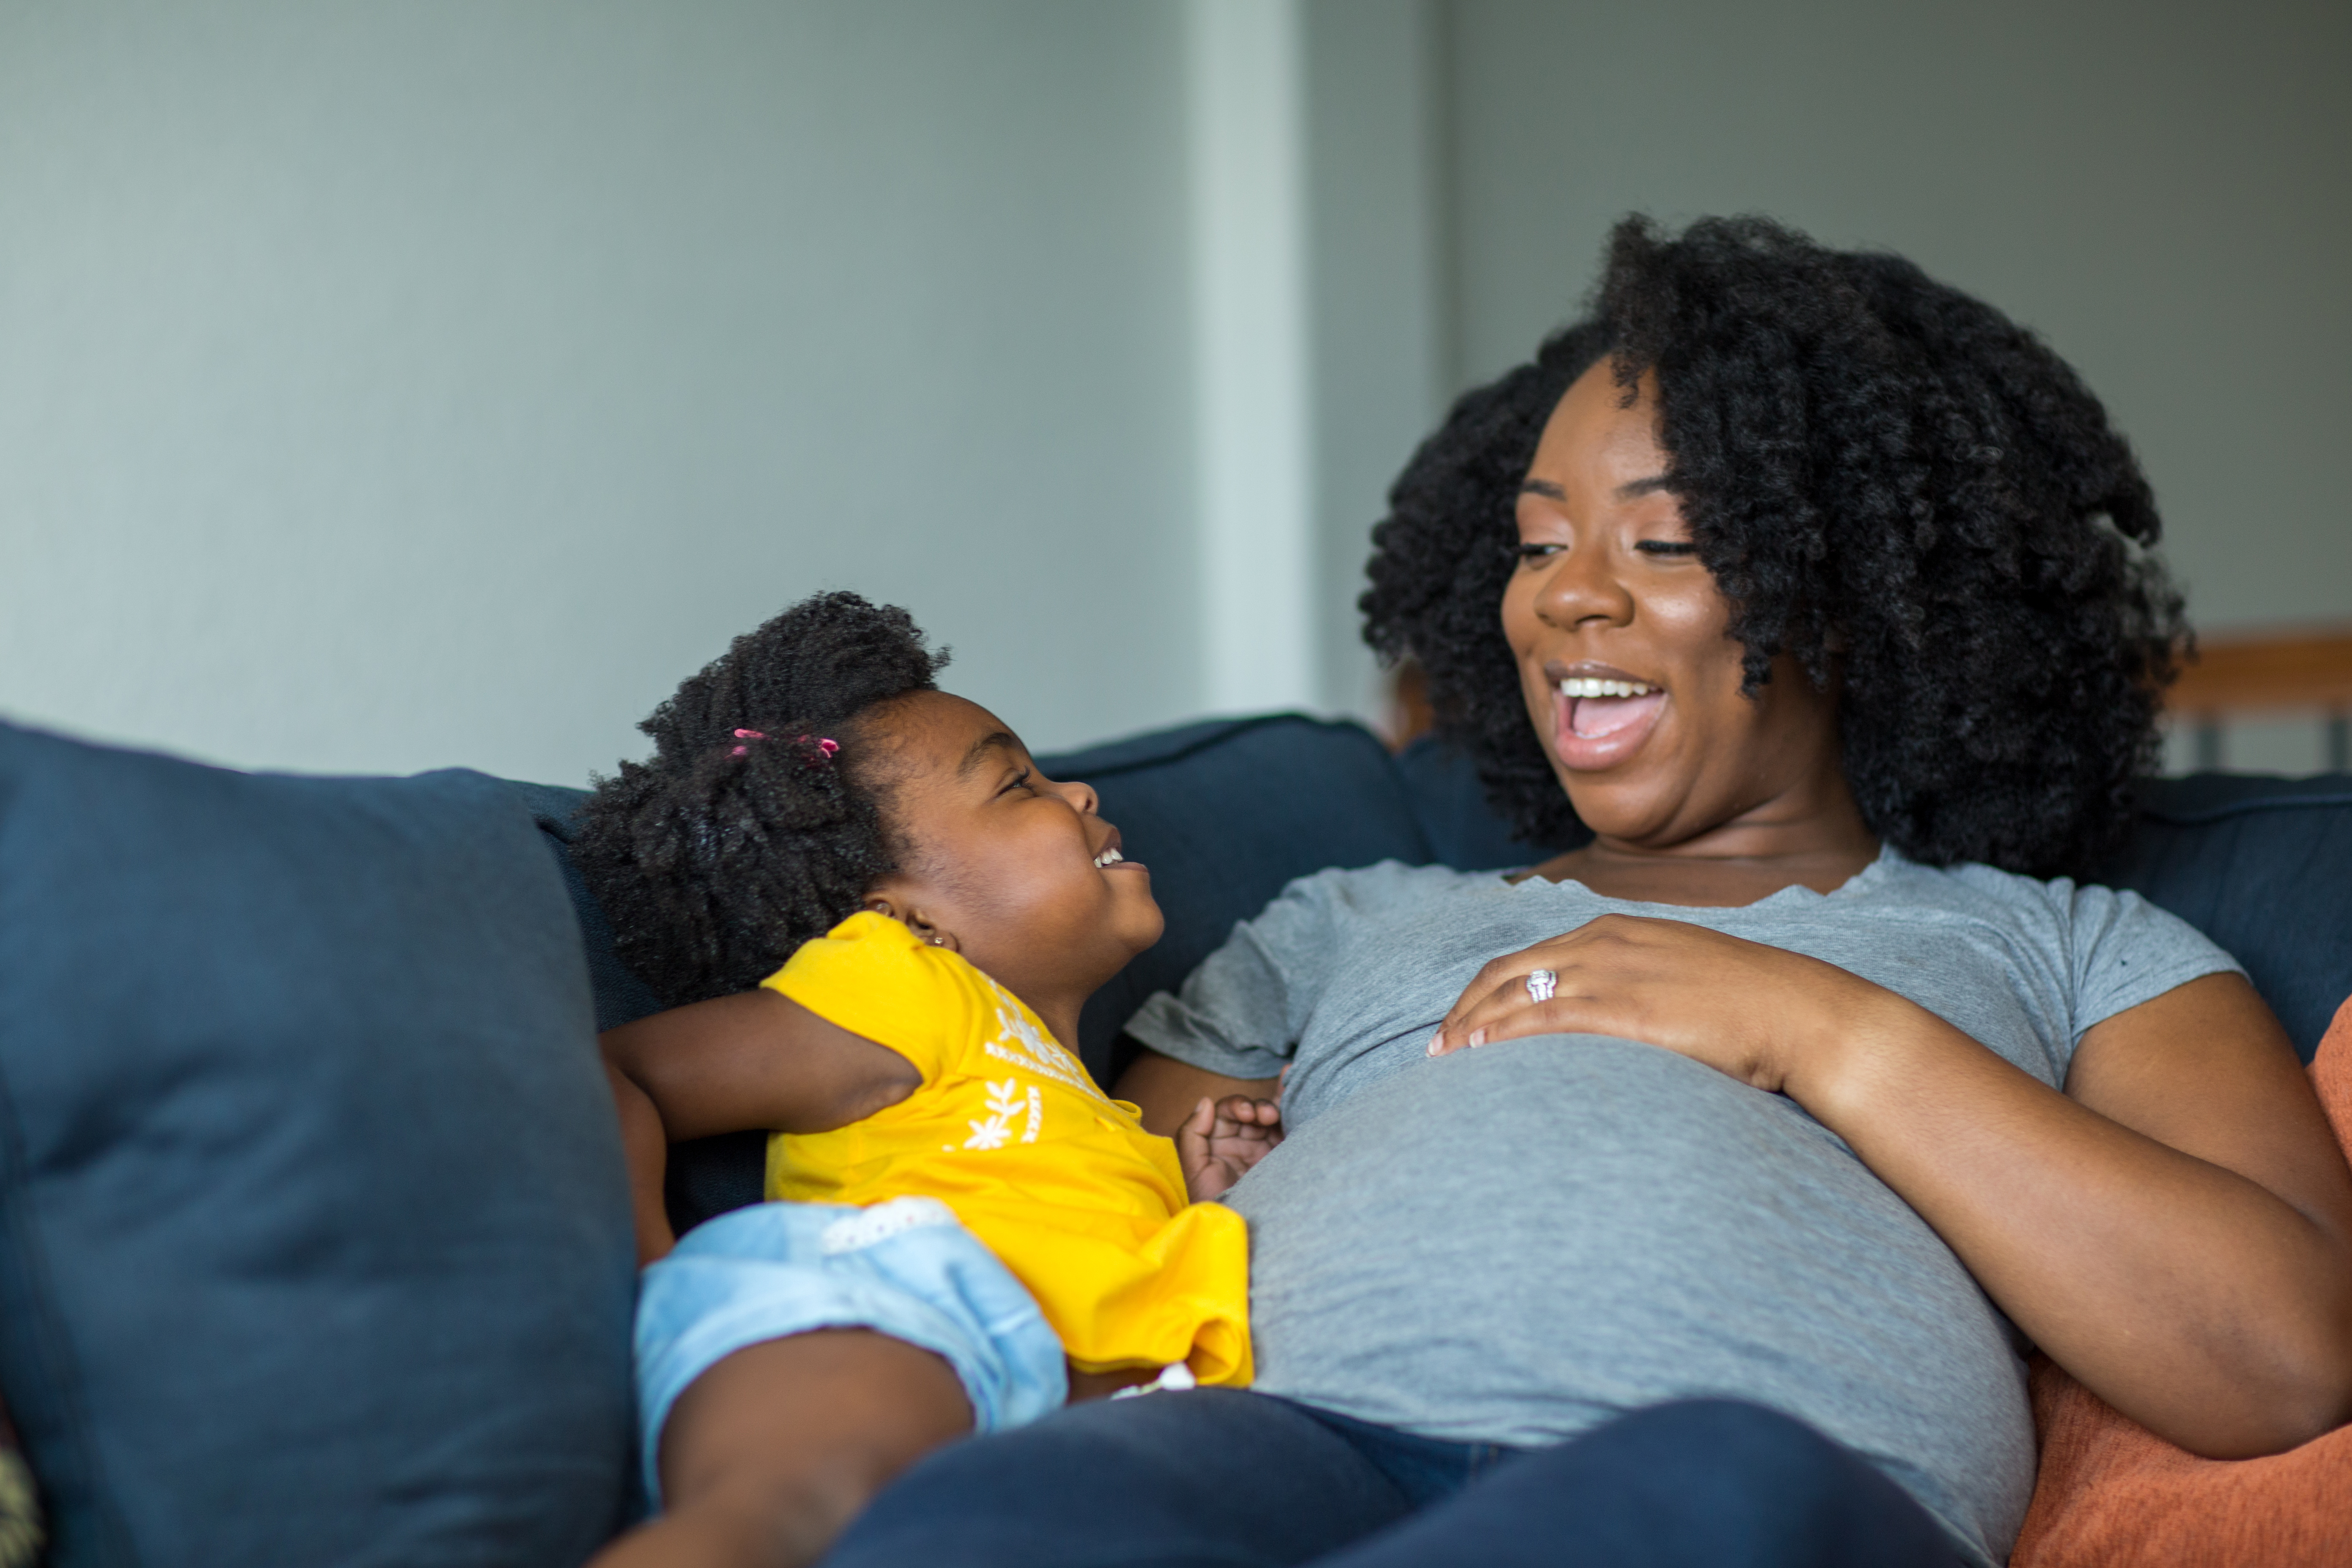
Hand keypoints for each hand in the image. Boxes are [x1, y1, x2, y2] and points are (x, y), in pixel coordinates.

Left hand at [1177, 1094, 1283, 1200]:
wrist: (1243, 1229)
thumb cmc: (1214, 1203)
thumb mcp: (1195, 1169)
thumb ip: (1193, 1133)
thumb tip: (1206, 1101)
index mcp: (1217, 1142)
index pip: (1226, 1113)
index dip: (1236, 1106)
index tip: (1246, 1113)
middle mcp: (1239, 1143)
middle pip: (1249, 1111)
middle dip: (1256, 1108)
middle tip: (1265, 1116)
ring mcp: (1262, 1149)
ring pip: (1268, 1118)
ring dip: (1271, 1110)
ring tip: (1274, 1118)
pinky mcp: (1282, 1156)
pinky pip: (1286, 1130)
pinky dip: (1290, 1113)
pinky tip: (1291, 1103)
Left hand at [1426, 913, 1901, 1098]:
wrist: (1801, 1012)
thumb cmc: (1749, 1006)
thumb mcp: (1679, 979)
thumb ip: (1635, 987)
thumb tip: (1609, 1019)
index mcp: (1613, 930)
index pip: (1526, 957)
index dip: (1485, 991)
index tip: (1461, 1023)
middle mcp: (1602, 943)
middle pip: (1504, 972)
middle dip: (1463, 1009)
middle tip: (1436, 1048)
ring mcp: (1611, 972)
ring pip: (1513, 995)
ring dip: (1470, 1028)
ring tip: (1443, 1062)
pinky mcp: (1622, 1009)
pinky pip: (1541, 1019)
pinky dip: (1499, 1036)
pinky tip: (1476, 1057)